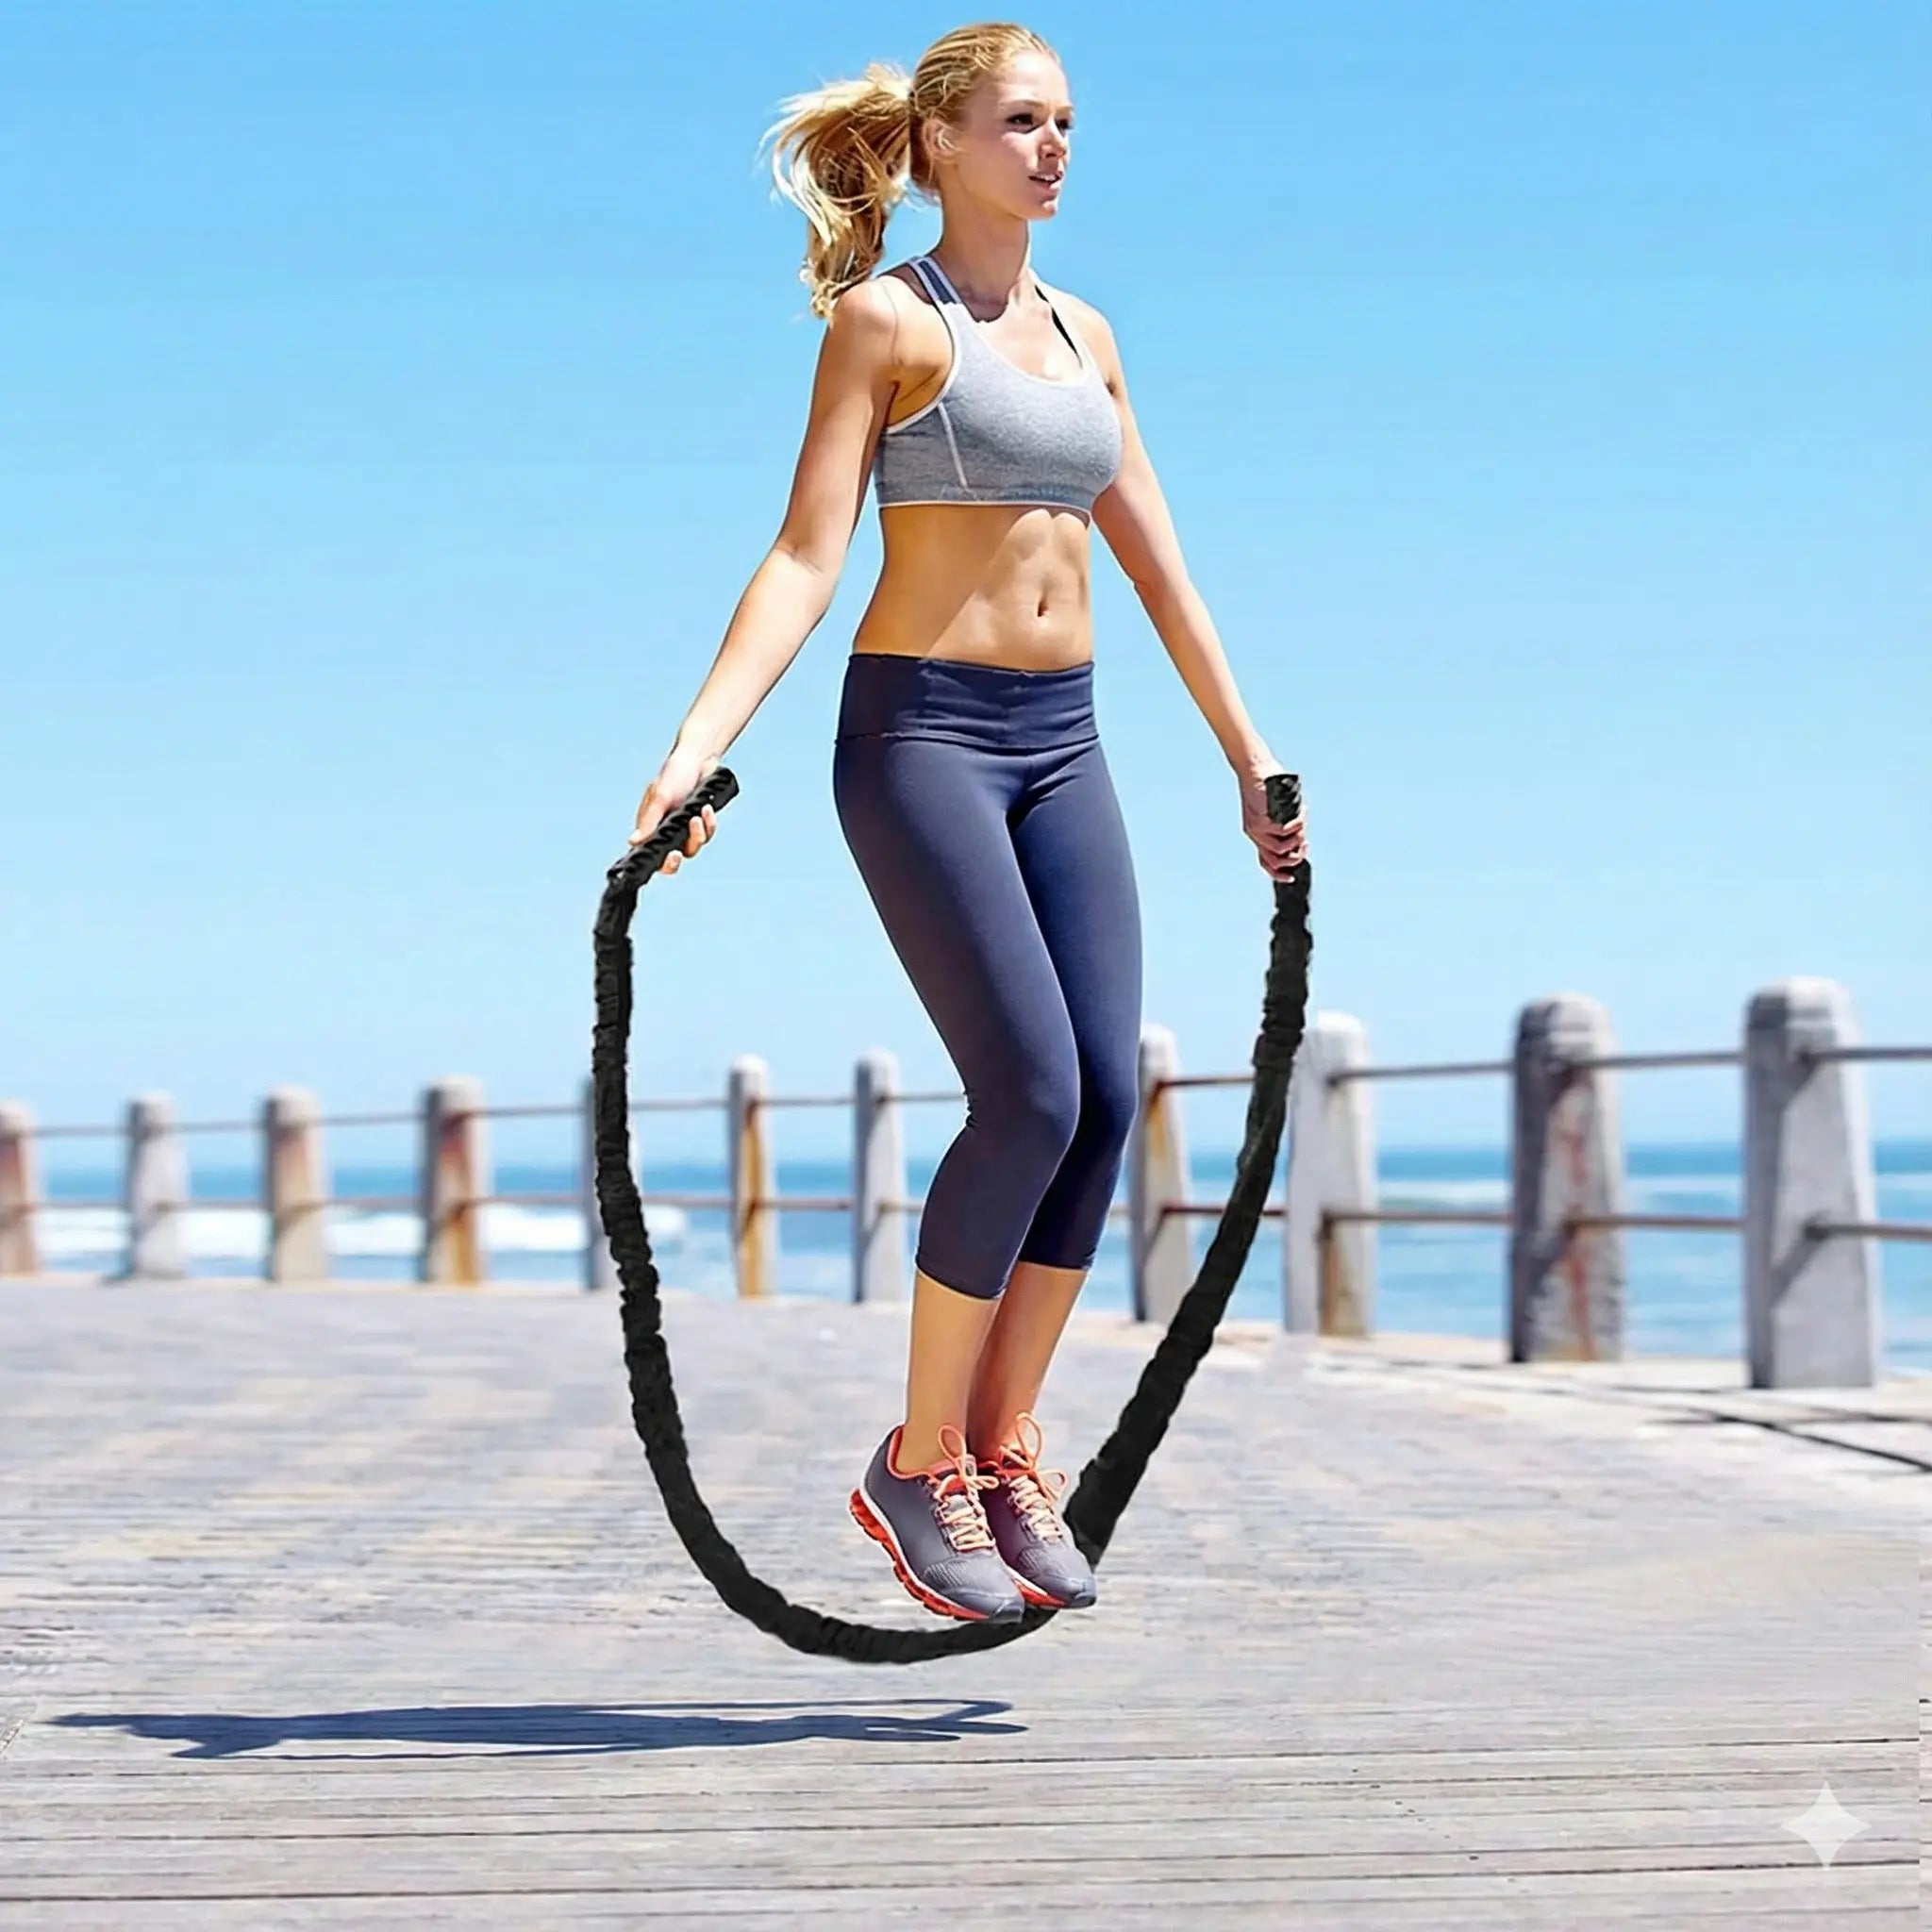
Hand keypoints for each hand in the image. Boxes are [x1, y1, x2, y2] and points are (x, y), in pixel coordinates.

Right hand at [628, 743, 720, 878]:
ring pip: (692, 848)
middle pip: (671, 861)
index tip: (662, 858)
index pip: (650, 853)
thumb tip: (633, 842)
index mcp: (650, 826)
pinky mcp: (702, 824)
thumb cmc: (674, 774)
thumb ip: (648, 821)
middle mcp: (667, 830)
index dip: (655, 862)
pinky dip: (708, 824)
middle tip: (676, 853)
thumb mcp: (660, 797)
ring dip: (696, 836)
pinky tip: (706, 810)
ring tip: (696, 817)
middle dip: (674, 861)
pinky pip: (707, 834)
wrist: (698, 759)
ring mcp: (685, 828)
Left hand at [1238, 762, 1305, 881]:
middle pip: (1274, 861)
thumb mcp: (1278, 808)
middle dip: (1294, 858)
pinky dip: (1295, 826)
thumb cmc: (1268, 785)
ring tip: (1302, 826)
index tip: (1291, 878)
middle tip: (1305, 844)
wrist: (1254, 768)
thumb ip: (1286, 822)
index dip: (1278, 875)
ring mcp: (1255, 829)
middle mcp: (1254, 835)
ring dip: (1297, 840)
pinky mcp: (1259, 820)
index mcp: (1257, 835)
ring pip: (1280, 849)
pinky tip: (1299, 815)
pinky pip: (1282, 832)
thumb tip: (1300, 835)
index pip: (1266, 864)